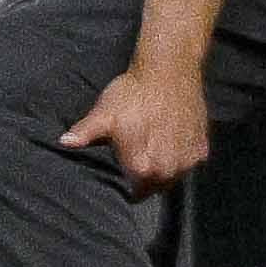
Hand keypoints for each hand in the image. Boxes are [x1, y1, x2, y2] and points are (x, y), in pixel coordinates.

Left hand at [60, 55, 215, 191]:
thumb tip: (63, 143)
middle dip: (144, 181)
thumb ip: (84, 133)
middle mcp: (169, 171)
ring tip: (149, 154)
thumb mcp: (103, 114)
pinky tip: (168, 145)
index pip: (134, 192)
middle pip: (154, 187)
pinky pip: (187, 164)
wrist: (169, 74)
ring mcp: (188, 161)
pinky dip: (178, 160)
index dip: (126, 188)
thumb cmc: (132, 94)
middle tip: (133, 166)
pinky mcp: (202, 150)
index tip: (120, 181)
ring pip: (172, 178)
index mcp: (142, 168)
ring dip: (162, 171)